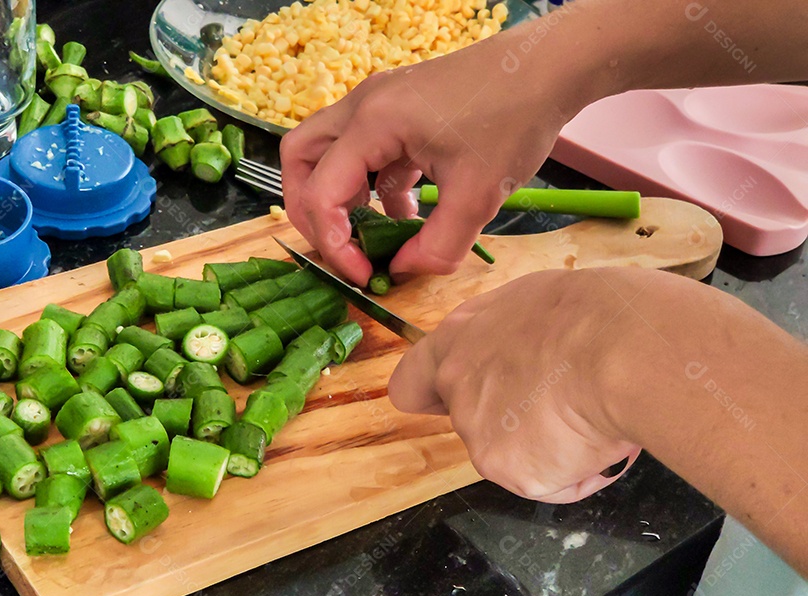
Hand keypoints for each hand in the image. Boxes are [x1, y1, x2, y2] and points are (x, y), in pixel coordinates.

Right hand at [279, 26, 582, 285]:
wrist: (548, 67)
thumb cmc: (515, 119)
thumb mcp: (478, 196)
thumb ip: (437, 246)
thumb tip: (403, 271)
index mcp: (373, 123)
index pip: (321, 193)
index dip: (335, 245)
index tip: (364, 275)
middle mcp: (363, 106)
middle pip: (300, 160)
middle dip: (311, 213)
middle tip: (341, 249)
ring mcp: (378, 103)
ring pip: (326, 153)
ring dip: (339, 198)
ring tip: (372, 234)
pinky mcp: (397, 108)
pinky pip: (362, 152)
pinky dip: (370, 186)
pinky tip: (405, 212)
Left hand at [387, 269, 642, 502]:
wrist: (619, 349)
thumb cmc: (590, 314)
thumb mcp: (534, 304)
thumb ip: (507, 336)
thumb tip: (525, 351)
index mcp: (458, 341)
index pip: (412, 383)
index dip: (429, 397)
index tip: (446, 403)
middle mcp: (457, 388)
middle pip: (473, 421)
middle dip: (512, 421)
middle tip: (560, 405)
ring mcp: (477, 432)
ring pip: (516, 453)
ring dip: (551, 443)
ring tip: (594, 411)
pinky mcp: (506, 469)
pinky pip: (549, 482)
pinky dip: (576, 470)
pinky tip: (599, 437)